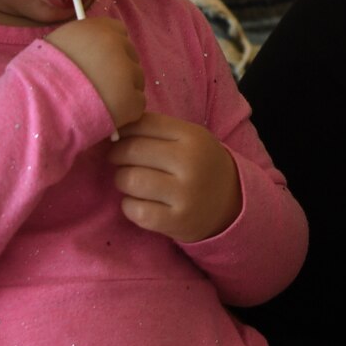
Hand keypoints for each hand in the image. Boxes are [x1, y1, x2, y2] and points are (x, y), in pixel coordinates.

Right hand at [48, 18, 144, 132]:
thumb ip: (80, 42)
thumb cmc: (39, 76)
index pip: (119, 32)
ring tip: (99, 103)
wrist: (37, 104)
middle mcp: (116, 45)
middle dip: (120, 72)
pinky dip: (125, 113)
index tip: (102, 63)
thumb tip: (90, 51)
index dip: (112, 49)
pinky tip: (104, 116)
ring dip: (123, 92)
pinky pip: (137, 105)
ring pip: (136, 82)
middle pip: (131, 57)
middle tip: (100, 88)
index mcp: (97, 29)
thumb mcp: (56, 44)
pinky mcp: (130, 100)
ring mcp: (126, 72)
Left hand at [109, 112, 239, 241]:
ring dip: (121, 180)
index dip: (123, 130)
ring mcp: (185, 195)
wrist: (231, 205)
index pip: (143, 124)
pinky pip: (135, 210)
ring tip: (129, 180)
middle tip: (117, 159)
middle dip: (116, 154)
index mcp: (193, 136)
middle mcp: (191, 163)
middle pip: (132, 151)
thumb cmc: (199, 165)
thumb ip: (155, 129)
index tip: (118, 137)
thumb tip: (114, 127)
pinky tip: (137, 202)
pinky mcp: (177, 221)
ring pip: (130, 180)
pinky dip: (128, 206)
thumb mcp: (188, 138)